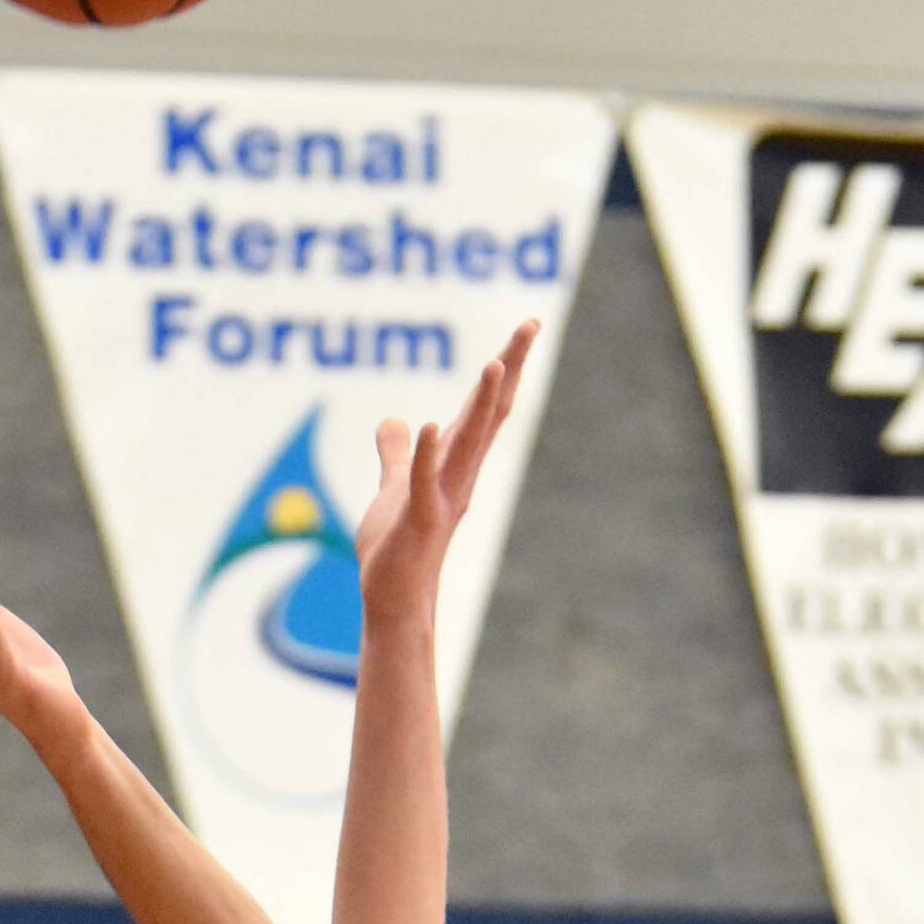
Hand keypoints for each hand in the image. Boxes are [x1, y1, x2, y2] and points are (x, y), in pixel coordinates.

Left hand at [354, 320, 538, 617]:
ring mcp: (443, 497)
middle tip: (532, 323)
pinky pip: (425, 482)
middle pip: (489, 413)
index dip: (507, 365)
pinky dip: (427, 454)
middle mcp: (459, 475)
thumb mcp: (394, 489)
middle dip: (509, 367)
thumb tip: (391, 421)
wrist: (394, 599)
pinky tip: (430, 425)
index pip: (486, 407)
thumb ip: (395, 455)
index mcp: (456, 463)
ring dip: (480, 403)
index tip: (527, 326)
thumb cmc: (398, 547)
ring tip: (495, 362)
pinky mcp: (419, 520)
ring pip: (467, 443)